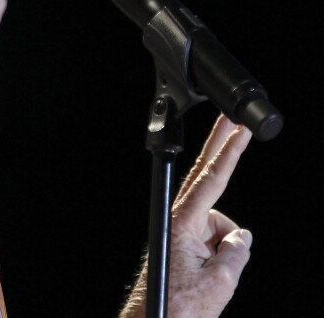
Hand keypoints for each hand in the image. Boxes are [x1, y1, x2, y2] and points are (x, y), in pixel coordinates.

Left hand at [121, 115, 252, 317]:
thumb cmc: (179, 307)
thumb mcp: (221, 282)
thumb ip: (237, 251)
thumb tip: (241, 237)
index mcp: (182, 222)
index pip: (211, 179)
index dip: (227, 150)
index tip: (236, 126)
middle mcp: (178, 220)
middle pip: (207, 178)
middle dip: (223, 149)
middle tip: (234, 120)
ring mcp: (179, 232)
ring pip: (218, 225)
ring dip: (224, 247)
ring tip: (209, 277)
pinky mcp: (181, 244)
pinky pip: (213, 241)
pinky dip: (219, 256)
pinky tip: (209, 276)